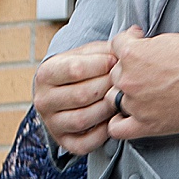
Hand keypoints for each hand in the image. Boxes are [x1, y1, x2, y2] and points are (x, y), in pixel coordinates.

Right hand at [34, 41, 117, 156]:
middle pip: (81, 95)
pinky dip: (102, 134)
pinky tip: (113, 120)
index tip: (116, 61)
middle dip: (107, 86)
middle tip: (122, 81)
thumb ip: (110, 46)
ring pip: (82, 119)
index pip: (75, 69)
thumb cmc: (82, 68)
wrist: (65, 91)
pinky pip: (84, 144)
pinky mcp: (64, 142)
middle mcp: (43, 100)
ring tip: (119, 98)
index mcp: (46, 73)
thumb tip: (136, 34)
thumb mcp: (89, 53)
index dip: (102, 64)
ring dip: (107, 108)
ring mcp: (52, 124)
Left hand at [106, 25, 178, 140]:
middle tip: (147, 71)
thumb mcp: (168, 39)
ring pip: (114, 98)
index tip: (138, 43)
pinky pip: (117, 128)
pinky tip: (130, 115)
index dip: (129, 42)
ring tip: (144, 92)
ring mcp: (135, 104)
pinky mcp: (145, 125)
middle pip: (114, 73)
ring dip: (125, 94)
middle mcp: (129, 79)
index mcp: (133, 54)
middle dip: (128, 69)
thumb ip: (144, 46)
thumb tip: (135, 48)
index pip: (117, 44)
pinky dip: (119, 122)